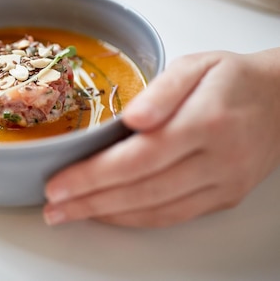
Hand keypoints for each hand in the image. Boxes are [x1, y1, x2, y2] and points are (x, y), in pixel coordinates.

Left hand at [43, 48, 279, 227]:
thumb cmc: (231, 79)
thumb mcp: (195, 66)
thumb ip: (161, 91)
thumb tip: (132, 118)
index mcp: (205, 121)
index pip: (139, 157)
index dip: (94, 175)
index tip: (58, 183)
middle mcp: (216, 159)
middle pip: (142, 190)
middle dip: (90, 201)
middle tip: (53, 207)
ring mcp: (222, 183)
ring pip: (156, 210)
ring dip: (107, 215)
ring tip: (69, 213)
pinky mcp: (224, 197)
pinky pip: (174, 216)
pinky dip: (136, 219)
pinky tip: (107, 214)